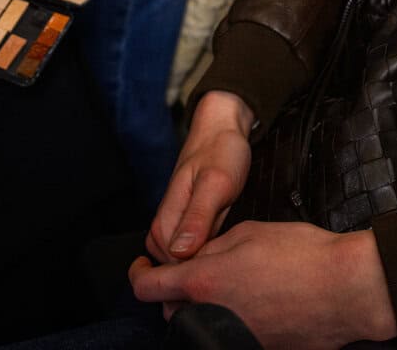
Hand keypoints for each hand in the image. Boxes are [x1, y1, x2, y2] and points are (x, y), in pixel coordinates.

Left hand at [128, 224, 396, 348]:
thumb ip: (212, 246)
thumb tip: (197, 256)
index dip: (138, 274)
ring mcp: (233, 339)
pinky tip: (256, 304)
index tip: (143, 266)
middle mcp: (210, 316)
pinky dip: (234, 321)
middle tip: (198, 269)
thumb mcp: (248, 231)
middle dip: (177, 291)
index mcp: (202, 282)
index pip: (147, 288)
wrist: (346, 290)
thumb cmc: (301, 254)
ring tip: (230, 286)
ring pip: (202, 325)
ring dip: (205, 307)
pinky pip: (231, 336)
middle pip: (173, 310)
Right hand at [148, 90, 252, 261]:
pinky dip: (208, 248)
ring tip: (228, 248)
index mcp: (168, 215)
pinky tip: (224, 243)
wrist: (222, 128)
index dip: (196, 268)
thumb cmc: (220, 151)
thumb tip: (180, 252)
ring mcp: (178, 220)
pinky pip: (193, 245)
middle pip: (173, 263)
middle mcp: (167, 220)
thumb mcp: (216, 183)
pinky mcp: (189, 218)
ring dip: (204, 257)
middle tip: (229, 255)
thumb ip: (198, 217)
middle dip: (200, 266)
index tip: (222, 263)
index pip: (170, 261)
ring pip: (183, 256)